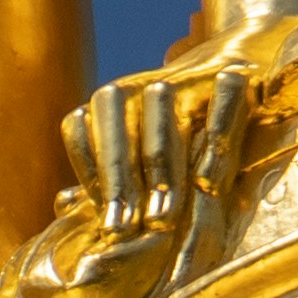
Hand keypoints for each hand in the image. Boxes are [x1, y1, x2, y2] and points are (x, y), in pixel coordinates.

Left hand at [59, 39, 259, 238]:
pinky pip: (219, 105)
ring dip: (160, 173)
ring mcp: (183, 79)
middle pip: (119, 135)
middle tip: (121, 233)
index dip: (89, 179)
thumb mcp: (138, 148)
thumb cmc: (178, 125)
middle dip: (119, 186)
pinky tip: (208, 185)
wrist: (236, 64)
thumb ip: (104, 177)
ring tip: (160, 221)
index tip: (98, 222)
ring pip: (163, 123)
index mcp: (108, 103)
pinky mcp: (231, 74)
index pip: (81, 134)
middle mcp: (138, 87)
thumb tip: (61, 204)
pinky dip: (214, 143)